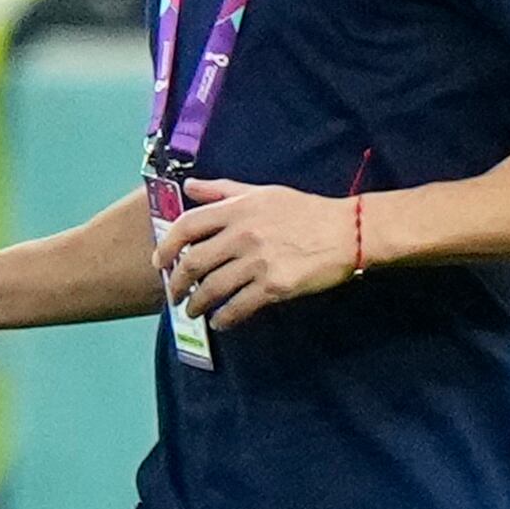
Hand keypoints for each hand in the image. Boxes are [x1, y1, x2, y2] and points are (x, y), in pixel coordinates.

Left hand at [159, 179, 355, 327]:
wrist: (350, 231)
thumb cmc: (306, 210)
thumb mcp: (263, 192)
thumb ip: (223, 190)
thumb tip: (189, 186)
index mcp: (237, 210)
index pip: (187, 226)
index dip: (166, 246)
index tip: (159, 262)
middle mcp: (242, 235)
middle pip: (193, 262)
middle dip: (177, 283)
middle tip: (174, 294)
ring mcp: (258, 261)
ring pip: (212, 288)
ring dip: (197, 304)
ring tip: (193, 311)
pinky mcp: (275, 285)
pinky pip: (239, 307)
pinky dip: (224, 318)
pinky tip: (219, 323)